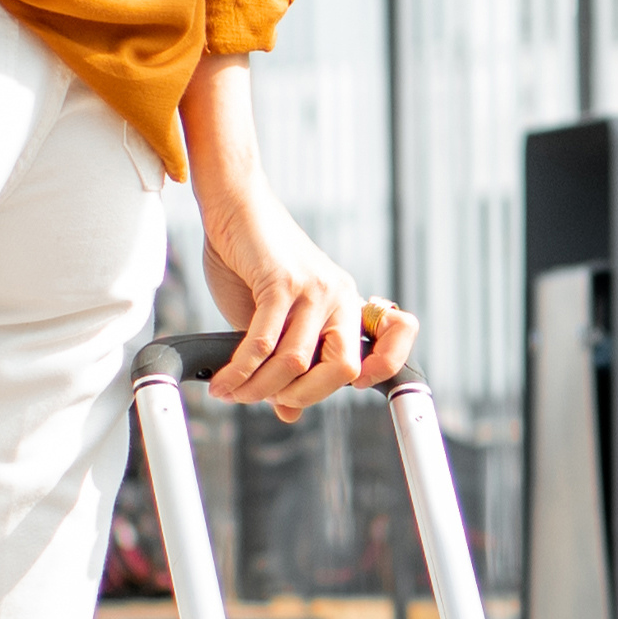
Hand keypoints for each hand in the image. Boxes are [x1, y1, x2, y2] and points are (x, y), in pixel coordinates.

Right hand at [193, 187, 414, 422]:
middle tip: (267, 400)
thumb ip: (284, 360)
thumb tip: (288, 412)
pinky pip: (264, 343)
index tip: (353, 388)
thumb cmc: (250, 259)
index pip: (393, 341)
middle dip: (301, 396)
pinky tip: (224, 381)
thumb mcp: (272, 318)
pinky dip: (241, 371)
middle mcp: (339, 295)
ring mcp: (315, 288)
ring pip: (297, 362)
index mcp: (346, 302)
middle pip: (342, 370)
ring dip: (259, 388)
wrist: (233, 206)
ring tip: (233, 393)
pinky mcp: (283, 282)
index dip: (382, 372)